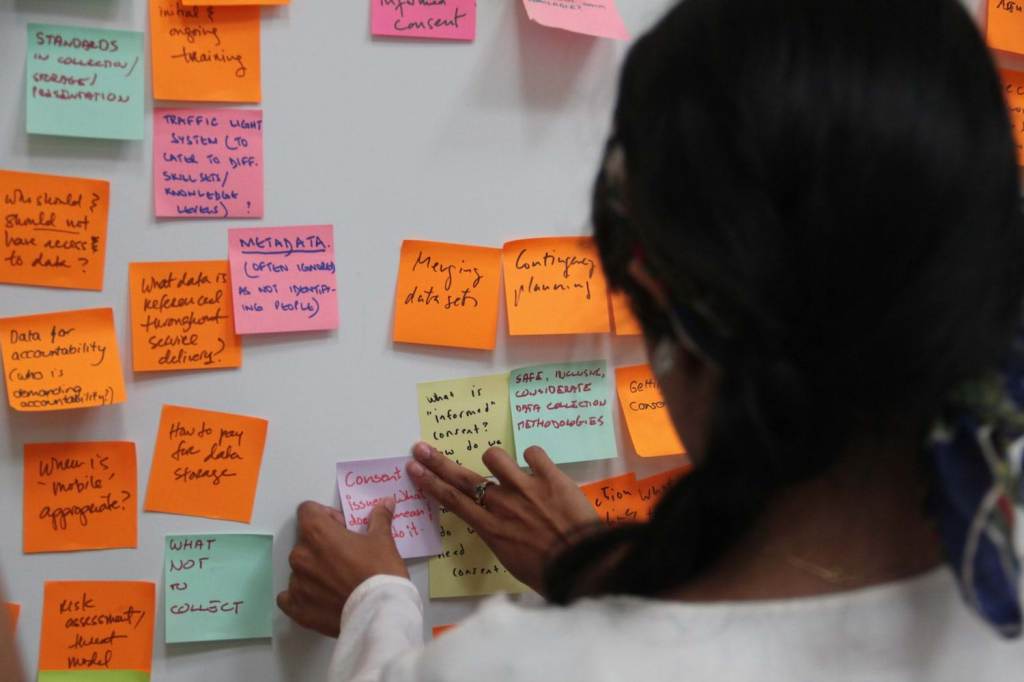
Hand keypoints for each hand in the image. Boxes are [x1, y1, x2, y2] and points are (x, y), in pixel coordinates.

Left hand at [277, 499, 408, 636]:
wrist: (379, 613)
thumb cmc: (380, 571)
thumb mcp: (383, 540)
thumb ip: (379, 518)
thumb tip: (386, 502)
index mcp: (317, 533)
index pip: (307, 511)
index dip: (327, 516)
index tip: (343, 528)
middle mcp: (300, 555)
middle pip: (305, 540)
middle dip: (323, 544)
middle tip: (346, 556)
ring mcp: (296, 583)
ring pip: (301, 568)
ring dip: (315, 570)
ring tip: (339, 581)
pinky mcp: (297, 608)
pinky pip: (289, 596)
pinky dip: (302, 594)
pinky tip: (321, 597)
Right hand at [407, 442, 598, 593]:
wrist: (582, 565)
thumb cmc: (549, 572)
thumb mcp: (512, 560)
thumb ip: (501, 535)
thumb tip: (500, 523)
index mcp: (491, 528)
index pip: (452, 501)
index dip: (430, 483)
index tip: (414, 469)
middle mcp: (502, 504)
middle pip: (462, 478)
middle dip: (438, 462)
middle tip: (421, 448)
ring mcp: (525, 487)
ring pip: (495, 456)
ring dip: (495, 459)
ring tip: (503, 465)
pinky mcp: (550, 476)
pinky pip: (533, 452)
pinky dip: (534, 457)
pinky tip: (538, 467)